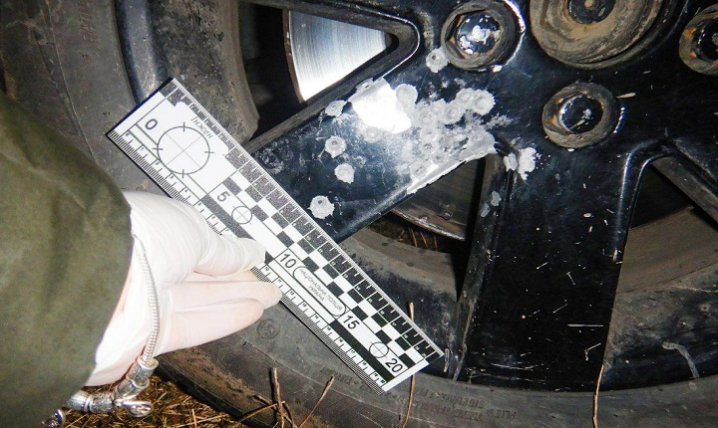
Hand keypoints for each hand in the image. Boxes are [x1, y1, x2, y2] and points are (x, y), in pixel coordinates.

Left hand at [88, 192, 280, 384]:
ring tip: (270, 297)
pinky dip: (223, 319)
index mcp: (150, 232)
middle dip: (237, 280)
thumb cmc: (145, 237)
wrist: (99, 277)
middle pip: (199, 276)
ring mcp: (146, 302)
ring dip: (237, 299)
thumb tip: (253, 253)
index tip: (253, 260)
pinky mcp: (147, 336)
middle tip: (269, 284)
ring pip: (200, 301)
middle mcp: (146, 266)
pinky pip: (192, 326)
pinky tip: (252, 312)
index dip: (225, 254)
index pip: (194, 245)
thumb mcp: (195, 231)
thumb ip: (225, 250)